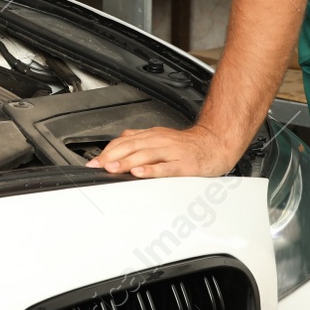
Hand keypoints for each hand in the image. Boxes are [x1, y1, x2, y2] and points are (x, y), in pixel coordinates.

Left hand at [84, 124, 240, 177]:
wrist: (216, 143)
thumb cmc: (188, 145)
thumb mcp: (161, 138)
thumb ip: (140, 140)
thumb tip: (118, 144)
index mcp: (152, 136)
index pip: (124, 141)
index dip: (107, 151)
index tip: (93, 162)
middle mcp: (159, 141)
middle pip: (130, 146)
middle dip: (111, 157)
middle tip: (96, 166)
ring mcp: (172, 152)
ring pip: (145, 155)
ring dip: (126, 162)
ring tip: (112, 168)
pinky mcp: (184, 164)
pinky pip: (166, 167)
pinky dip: (151, 170)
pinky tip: (139, 174)